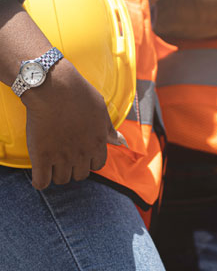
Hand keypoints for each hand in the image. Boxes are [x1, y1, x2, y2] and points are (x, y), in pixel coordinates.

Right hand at [22, 60, 121, 188]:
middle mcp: (82, 153)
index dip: (89, 161)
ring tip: (52, 161)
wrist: (54, 88)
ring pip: (62, 179)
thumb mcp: (101, 110)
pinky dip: (41, 180)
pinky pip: (41, 182)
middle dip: (73, 168)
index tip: (80, 153)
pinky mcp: (41, 157)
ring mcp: (62, 157)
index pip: (98, 165)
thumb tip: (122, 142)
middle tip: (64, 157)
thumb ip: (109, 129)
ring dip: (57, 173)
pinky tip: (40, 171)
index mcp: (98, 143)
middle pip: (80, 175)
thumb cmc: (79, 95)